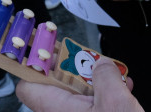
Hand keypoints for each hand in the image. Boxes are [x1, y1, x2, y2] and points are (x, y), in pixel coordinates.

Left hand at [16, 57, 139, 111]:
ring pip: (77, 94)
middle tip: (91, 59)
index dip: (34, 63)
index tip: (45, 45)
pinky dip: (106, 95)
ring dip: (96, 81)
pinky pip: (92, 106)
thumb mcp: (115, 101)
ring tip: (116, 76)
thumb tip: (102, 65)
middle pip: (56, 84)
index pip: (26, 85)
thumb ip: (105, 75)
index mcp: (57, 110)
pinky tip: (124, 89)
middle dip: (77, 69)